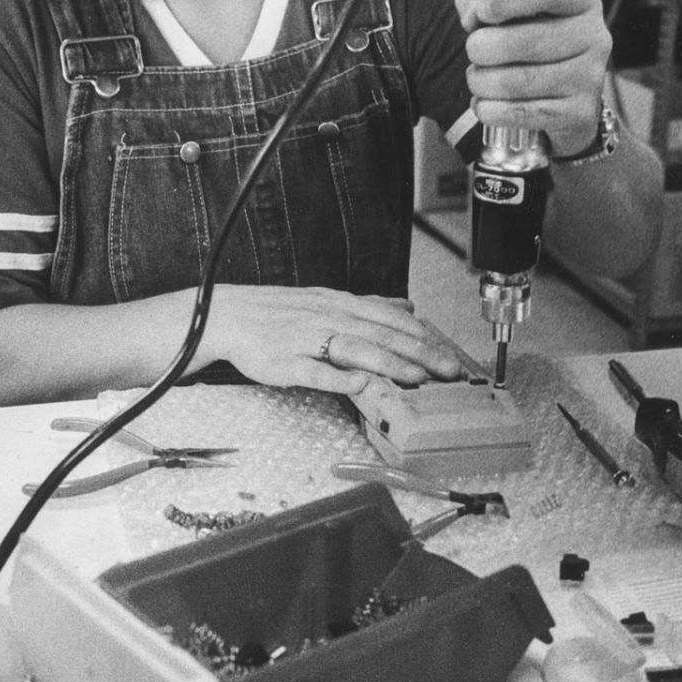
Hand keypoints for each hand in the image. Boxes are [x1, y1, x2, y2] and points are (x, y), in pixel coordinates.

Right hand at [205, 286, 467, 395]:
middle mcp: (329, 319)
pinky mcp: (286, 362)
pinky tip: (360, 383)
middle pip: (381, 335)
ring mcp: (308, 340)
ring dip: (390, 363)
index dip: (424, 338)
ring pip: (355, 350)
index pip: (390, 320)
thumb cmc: (279, 312)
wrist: (230, 315)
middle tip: (450, 371)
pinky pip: (315, 370)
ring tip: (419, 378)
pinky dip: (338, 376)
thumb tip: (407, 306)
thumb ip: (369, 306)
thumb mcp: (327, 299)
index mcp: (340, 304)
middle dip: (420, 353)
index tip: (450, 354)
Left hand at [455, 0, 611, 158]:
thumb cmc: (535, 49)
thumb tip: (472, 14)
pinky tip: (482, 104)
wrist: (565, 103)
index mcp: (581, 3)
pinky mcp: (578, 113)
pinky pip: (523, 113)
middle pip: (529, 40)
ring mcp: (588, 78)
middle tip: (473, 51)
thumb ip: (483, 3)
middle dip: (485, 47)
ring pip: (522, 81)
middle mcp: (593, 38)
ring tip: (476, 78)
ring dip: (484, 81)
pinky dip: (492, 109)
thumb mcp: (515, 16)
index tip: (481, 12)